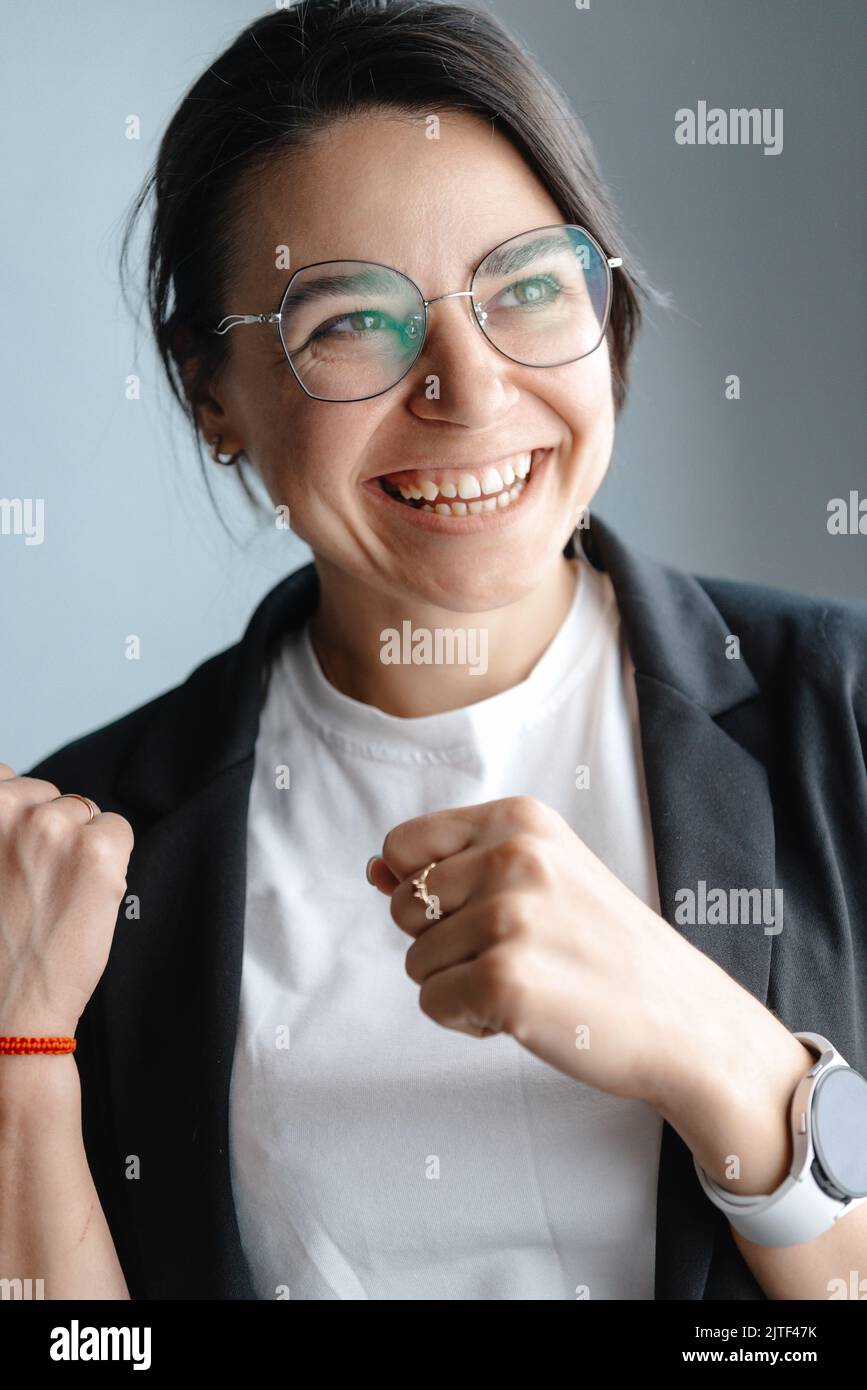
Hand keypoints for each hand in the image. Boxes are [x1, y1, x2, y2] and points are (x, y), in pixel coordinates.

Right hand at [0, 765, 132, 1037]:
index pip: (2, 777)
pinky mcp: (96, 849)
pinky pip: (118, 829)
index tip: (16, 850)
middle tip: (35, 884)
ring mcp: (51, 824)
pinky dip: (113, 860)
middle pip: (46, 794)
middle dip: (48, 830)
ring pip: (83, 811)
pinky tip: (88, 896)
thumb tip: (18, 800)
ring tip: (57, 895)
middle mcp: (3, 806)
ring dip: (79, 845)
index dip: (15, 816)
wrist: (5, 1013)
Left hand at [370, 795, 792, 1119]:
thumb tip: (374, 870)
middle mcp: (514, 857)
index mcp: (520, 819)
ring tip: (533, 981)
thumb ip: (455, 867)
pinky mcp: (504, 981)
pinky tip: (528, 1013)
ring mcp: (509, 918)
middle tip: (521, 954)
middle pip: (403, 907)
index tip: (481, 911)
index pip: (403, 845)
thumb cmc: (605, 949)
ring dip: (460, 985)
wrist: (685, 1021)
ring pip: (415, 961)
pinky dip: (469, 1022)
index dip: (424, 890)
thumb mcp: (541, 877)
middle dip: (444, 943)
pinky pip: (433, 1005)